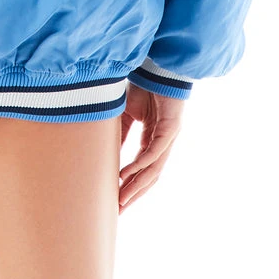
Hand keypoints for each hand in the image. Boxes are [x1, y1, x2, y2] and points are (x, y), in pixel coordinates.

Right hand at [118, 82, 185, 212]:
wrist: (158, 67)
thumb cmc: (143, 88)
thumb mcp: (125, 115)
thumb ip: (120, 134)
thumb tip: (107, 154)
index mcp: (153, 141)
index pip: (143, 170)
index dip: (131, 186)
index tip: (116, 200)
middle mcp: (163, 144)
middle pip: (149, 176)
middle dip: (134, 194)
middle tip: (119, 211)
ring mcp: (168, 138)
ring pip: (153, 169)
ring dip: (137, 186)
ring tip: (122, 199)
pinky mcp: (171, 129)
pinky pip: (154, 152)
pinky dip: (140, 165)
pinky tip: (126, 175)